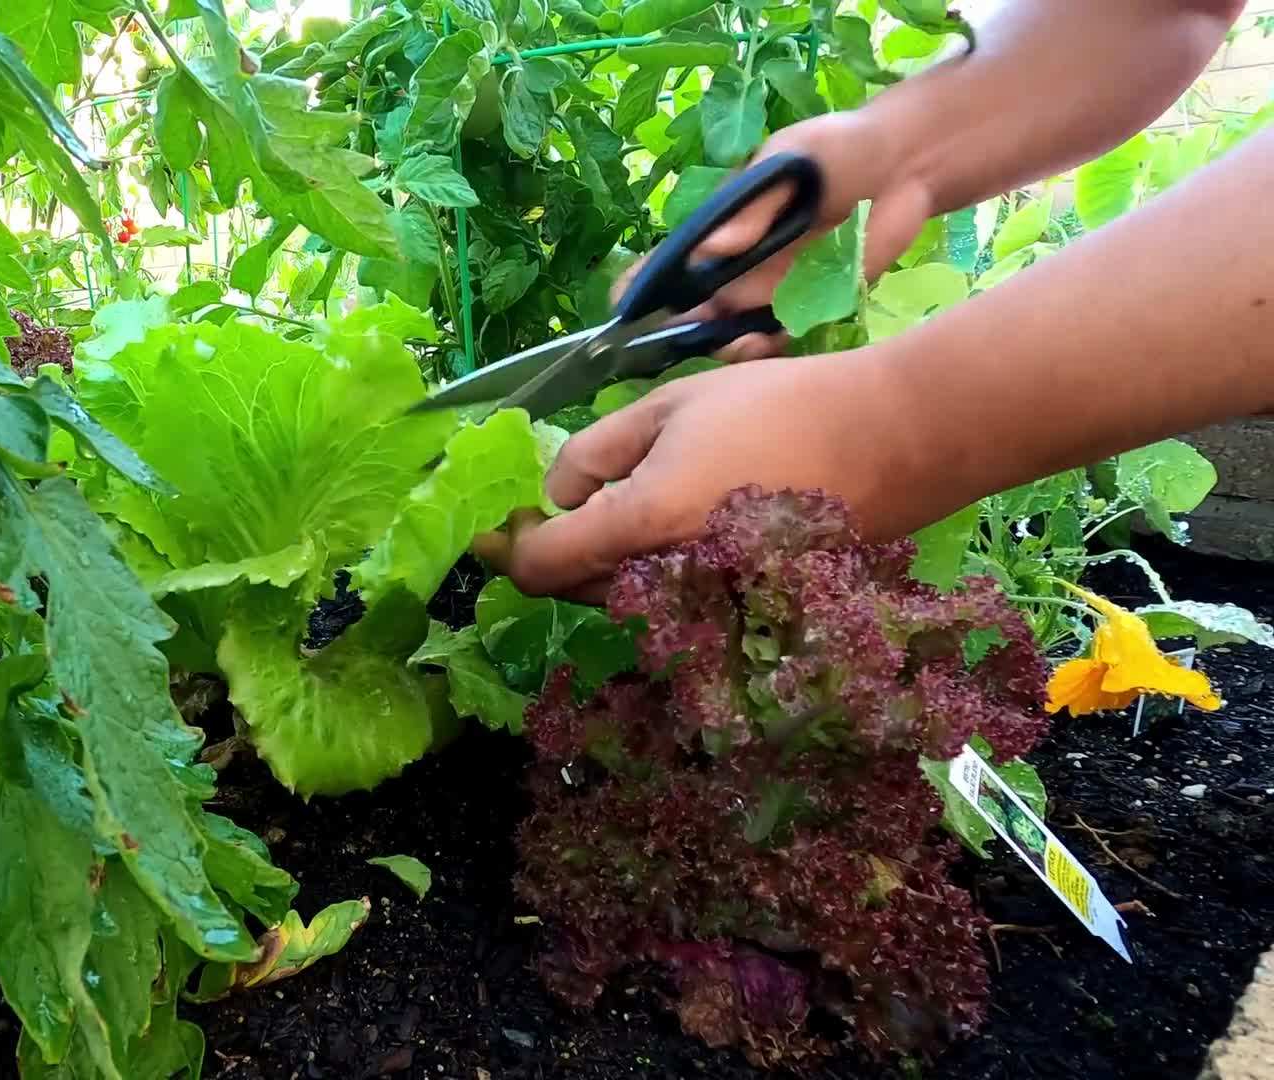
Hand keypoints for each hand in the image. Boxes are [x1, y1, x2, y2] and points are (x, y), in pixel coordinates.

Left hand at [479, 347, 963, 600]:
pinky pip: (673, 604)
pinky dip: (655, 575)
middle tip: (556, 503)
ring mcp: (711, 607)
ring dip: (605, 565)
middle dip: (554, 551)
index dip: (506, 548)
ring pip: (624, 600)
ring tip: (620, 505)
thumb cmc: (778, 407)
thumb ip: (596, 452)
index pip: (540, 567)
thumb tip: (558, 493)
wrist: (894, 441)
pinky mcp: (745, 613)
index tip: (494, 525)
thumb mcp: (669, 405)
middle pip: (576, 589)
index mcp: (641, 525)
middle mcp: (670, 583)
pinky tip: (678, 525)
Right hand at [622, 110, 935, 361]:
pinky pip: (782, 338)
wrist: (906, 161)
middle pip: (693, 312)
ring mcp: (774, 292)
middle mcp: (738, 268)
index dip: (641, 287)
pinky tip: (765, 343)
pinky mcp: (814, 305)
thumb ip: (752, 206)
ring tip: (735, 344)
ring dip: (725, 347)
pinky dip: (769, 348)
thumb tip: (712, 248)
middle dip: (680, 332)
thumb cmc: (836, 147)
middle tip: (688, 336)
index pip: (668, 263)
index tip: (626, 309)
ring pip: (732, 333)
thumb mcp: (786, 160)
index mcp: (721, 230)